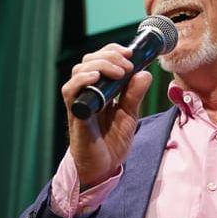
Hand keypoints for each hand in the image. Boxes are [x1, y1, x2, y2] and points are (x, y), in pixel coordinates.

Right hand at [60, 44, 151, 185]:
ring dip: (99, 65)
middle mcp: (87, 92)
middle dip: (109, 56)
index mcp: (99, 88)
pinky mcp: (76, 114)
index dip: (112, 51)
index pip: (99, 59)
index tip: (130, 52)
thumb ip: (134, 95)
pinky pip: (71, 92)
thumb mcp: (129, 114)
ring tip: (119, 72)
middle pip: (88, 60)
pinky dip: (82, 81)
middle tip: (128, 64)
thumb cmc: (112, 141)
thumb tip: (145, 73)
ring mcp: (80, 102)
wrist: (103, 166)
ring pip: (79, 71)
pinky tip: (96, 78)